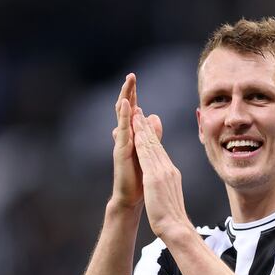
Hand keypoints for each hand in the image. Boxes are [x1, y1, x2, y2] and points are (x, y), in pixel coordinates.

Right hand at [110, 74, 162, 208]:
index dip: (134, 96)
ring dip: (125, 99)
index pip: (133, 112)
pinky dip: (123, 117)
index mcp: (133, 137)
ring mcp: (122, 143)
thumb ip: (151, 135)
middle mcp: (125, 137)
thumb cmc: (139, 178)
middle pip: (126, 110)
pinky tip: (125, 105)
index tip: (134, 79)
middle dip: (128, 92)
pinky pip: (122, 131)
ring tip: (128, 83)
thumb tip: (154, 116)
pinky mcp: (120, 151)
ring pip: (122, 117)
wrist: (131, 198)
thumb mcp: (148, 152)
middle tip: (131, 76)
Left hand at [131, 108, 192, 240]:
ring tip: (137, 115)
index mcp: (171, 174)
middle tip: (141, 112)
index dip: (153, 137)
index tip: (146, 126)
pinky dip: (141, 142)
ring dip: (143, 129)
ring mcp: (163, 172)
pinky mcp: (156, 177)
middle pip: (156, 145)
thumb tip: (166, 185)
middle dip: (147, 128)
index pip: (160, 152)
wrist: (176, 227)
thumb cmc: (172, 218)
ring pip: (151, 146)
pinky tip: (135, 133)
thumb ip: (167, 188)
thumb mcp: (169, 197)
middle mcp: (168, 169)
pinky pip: (147, 156)